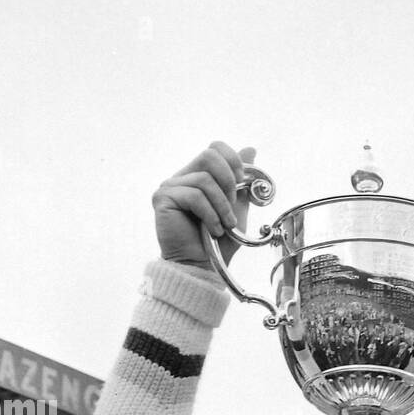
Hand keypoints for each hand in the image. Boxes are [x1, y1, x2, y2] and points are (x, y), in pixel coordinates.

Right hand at [152, 142, 257, 267]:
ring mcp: (170, 187)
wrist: (201, 266)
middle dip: (228, 182)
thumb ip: (241, 181)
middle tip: (233, 206)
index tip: (242, 183)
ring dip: (222, 206)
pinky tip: (213, 230)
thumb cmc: (218, 241)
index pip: (214, 148)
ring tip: (224, 226)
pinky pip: (194, 195)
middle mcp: (182, 177)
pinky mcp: (162, 198)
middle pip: (209, 155)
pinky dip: (210, 215)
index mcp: (198, 175)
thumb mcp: (237, 207)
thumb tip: (250, 149)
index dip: (233, 161)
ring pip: (204, 179)